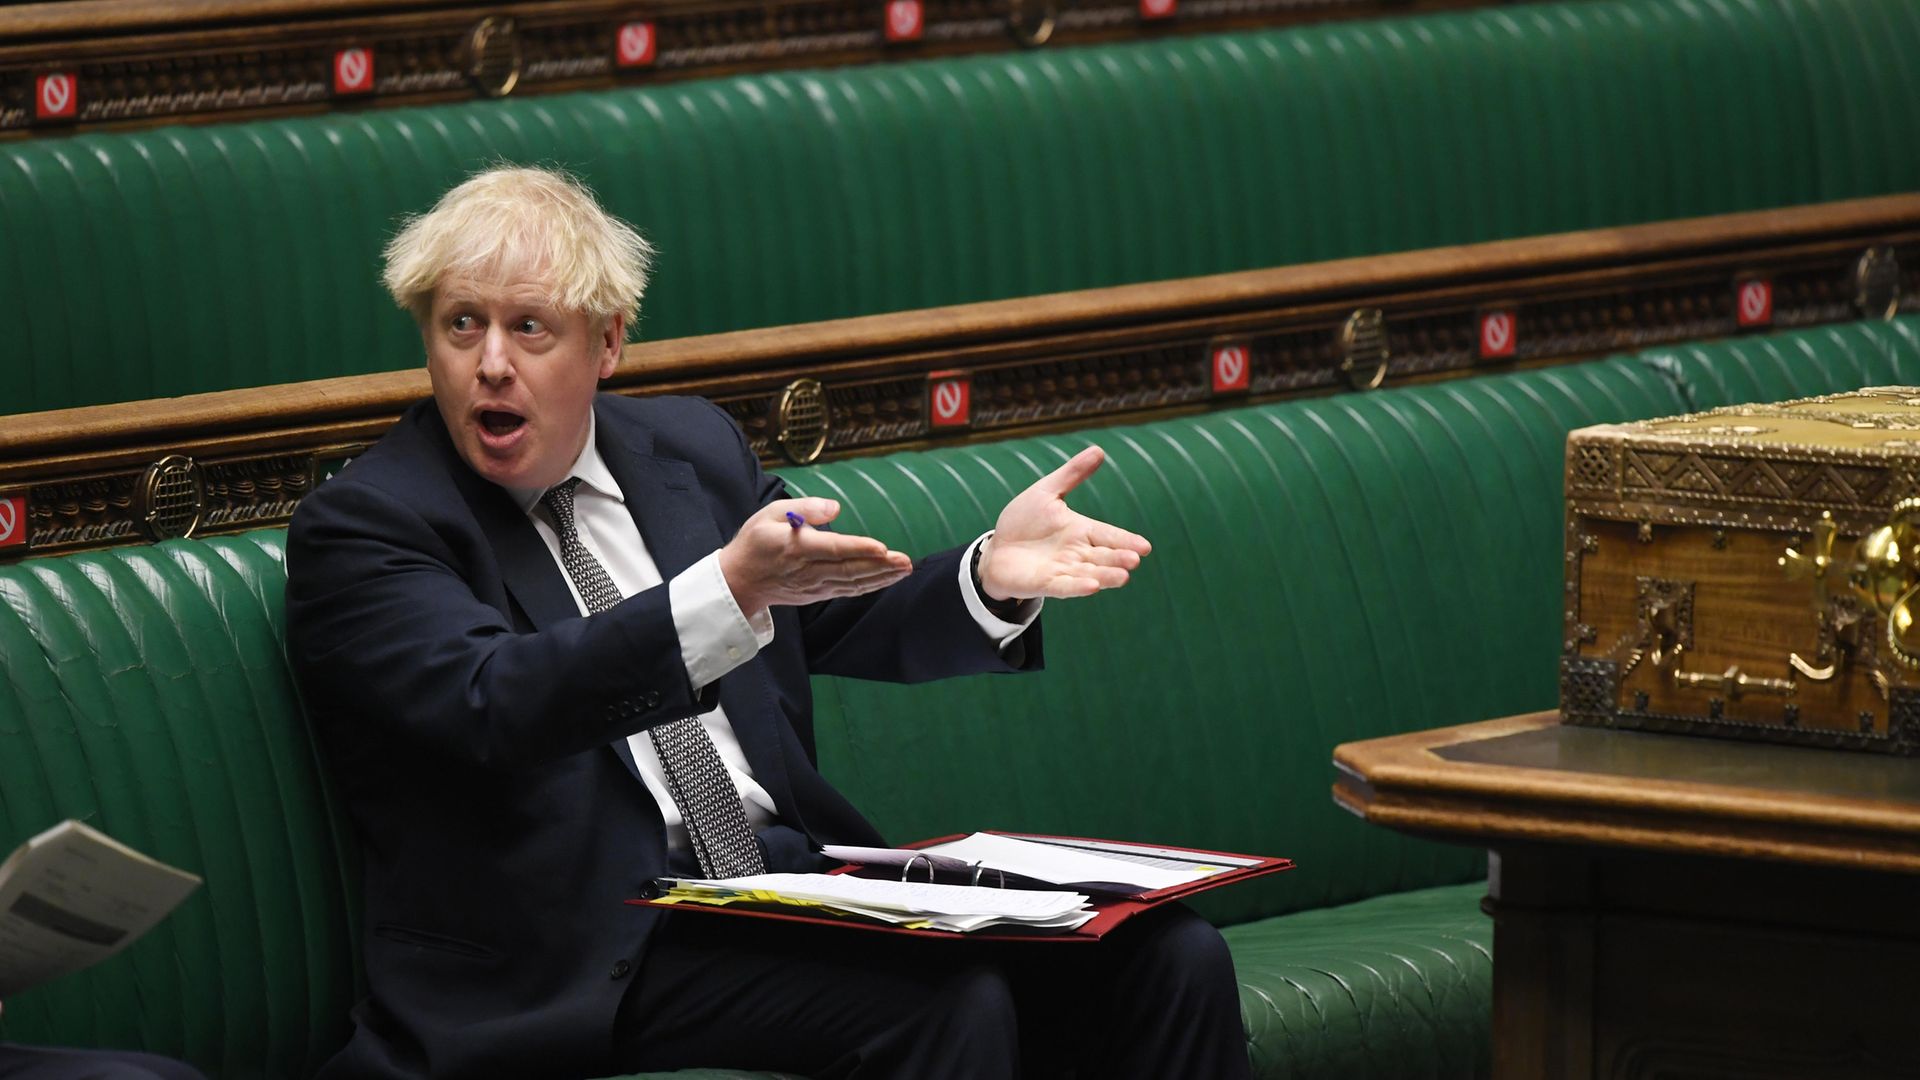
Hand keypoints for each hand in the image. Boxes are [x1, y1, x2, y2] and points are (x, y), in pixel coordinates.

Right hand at [719, 498, 912, 613]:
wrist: (738, 582)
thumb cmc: (755, 542)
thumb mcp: (769, 515)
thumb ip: (804, 509)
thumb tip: (835, 508)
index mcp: (796, 548)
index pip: (832, 549)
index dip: (859, 549)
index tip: (882, 547)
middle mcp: (807, 571)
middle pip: (849, 570)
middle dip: (880, 566)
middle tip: (906, 560)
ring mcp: (814, 586)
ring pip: (853, 583)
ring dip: (881, 577)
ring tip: (905, 568)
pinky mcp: (817, 594)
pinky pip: (848, 590)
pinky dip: (870, 585)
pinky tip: (887, 578)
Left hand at [978, 445, 1149, 600]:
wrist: (996, 549)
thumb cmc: (1023, 522)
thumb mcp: (1046, 492)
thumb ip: (1072, 474)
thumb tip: (1099, 450)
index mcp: (1081, 530)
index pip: (1109, 535)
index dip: (1126, 541)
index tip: (1145, 547)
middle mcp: (1076, 552)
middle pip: (1103, 557)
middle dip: (1119, 559)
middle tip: (1134, 559)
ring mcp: (1062, 570)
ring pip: (1089, 573)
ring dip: (1106, 576)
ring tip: (1123, 577)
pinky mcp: (1045, 583)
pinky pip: (1065, 586)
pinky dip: (1078, 586)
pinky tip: (1093, 586)